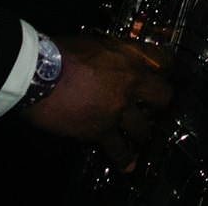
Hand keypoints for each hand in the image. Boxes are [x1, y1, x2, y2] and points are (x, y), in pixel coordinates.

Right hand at [18, 33, 171, 168]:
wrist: (40, 75)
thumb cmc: (61, 52)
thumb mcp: (94, 42)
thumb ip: (110, 53)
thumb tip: (110, 60)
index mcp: (130, 56)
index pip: (164, 59)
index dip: (167, 69)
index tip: (164, 75)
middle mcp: (132, 83)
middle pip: (164, 96)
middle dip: (161, 103)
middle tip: (153, 107)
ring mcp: (119, 109)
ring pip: (143, 128)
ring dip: (141, 132)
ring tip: (138, 134)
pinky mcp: (102, 130)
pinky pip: (118, 149)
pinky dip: (124, 159)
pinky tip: (129, 165)